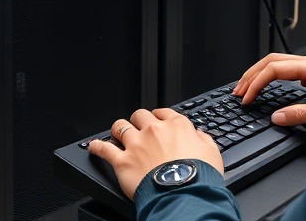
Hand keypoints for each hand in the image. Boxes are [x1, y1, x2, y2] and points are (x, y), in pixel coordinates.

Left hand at [88, 108, 223, 199]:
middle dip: (138, 120)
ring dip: (118, 129)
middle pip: (139, 115)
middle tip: (138, 128)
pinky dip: (97, 147)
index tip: (157, 122)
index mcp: (176, 125)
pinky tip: (93, 146)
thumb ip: (203, 139)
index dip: (158, 117)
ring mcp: (136, 144)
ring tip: (117, 133)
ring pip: (120, 127)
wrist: (183, 193)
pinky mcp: (123, 161)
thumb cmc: (199, 175)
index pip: (162, 112)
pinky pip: (105, 149)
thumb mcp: (212, 152)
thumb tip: (198, 134)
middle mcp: (154, 130)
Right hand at [233, 53, 305, 126]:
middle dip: (251, 75)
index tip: (247, 98)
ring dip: (260, 74)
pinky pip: (286, 70)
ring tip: (247, 87)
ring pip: (278, 63)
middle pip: (271, 61)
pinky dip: (271, 77)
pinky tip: (268, 86)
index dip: (256, 83)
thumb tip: (277, 117)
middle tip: (238, 91)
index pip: (274, 70)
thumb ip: (300, 114)